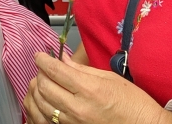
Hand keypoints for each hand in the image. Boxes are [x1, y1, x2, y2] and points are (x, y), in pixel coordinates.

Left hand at [25, 53, 171, 123]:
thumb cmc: (132, 102)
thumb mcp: (108, 77)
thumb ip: (81, 68)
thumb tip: (62, 59)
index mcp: (90, 89)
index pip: (55, 71)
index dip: (43, 60)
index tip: (40, 55)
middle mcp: (79, 107)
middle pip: (44, 87)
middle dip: (40, 73)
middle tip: (44, 67)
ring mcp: (74, 121)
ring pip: (42, 103)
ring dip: (39, 89)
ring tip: (45, 81)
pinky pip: (49, 117)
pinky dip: (43, 105)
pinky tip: (48, 98)